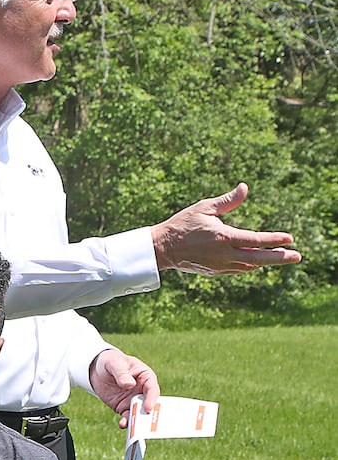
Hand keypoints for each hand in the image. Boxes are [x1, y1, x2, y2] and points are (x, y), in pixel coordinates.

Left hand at [89, 348, 159, 428]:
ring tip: (135, 428)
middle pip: (149, 404)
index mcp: (146, 377)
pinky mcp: (124, 407)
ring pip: (139, 413)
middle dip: (148, 414)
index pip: (152, 389)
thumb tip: (129, 385)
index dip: (152, 399)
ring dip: (138, 421)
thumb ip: (121, 373)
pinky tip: (123, 425)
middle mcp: (143, 390)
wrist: (97, 370)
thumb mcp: (114, 363)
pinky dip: (127, 422)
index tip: (148, 408)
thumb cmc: (110, 361)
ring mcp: (134, 400)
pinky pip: (128, 417)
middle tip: (146, 424)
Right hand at [151, 182, 299, 273]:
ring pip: (250, 266)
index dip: (275, 239)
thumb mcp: (204, 208)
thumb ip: (227, 201)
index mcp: (224, 237)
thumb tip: (244, 188)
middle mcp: (225, 254)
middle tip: (297, 256)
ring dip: (265, 262)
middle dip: (279, 258)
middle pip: (259, 258)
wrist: (162, 248)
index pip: (256, 239)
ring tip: (280, 257)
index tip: (290, 238)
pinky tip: (256, 262)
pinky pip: (238, 269)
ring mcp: (220, 265)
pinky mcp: (215, 271)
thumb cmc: (182, 225)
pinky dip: (250, 265)